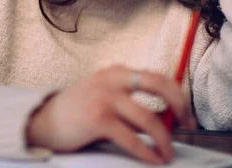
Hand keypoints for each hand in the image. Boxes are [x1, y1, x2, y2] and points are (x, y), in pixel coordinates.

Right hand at [26, 65, 195, 164]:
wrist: (43, 122)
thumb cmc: (78, 112)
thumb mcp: (105, 97)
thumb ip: (132, 104)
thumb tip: (167, 119)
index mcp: (117, 72)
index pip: (158, 77)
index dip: (178, 96)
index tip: (187, 115)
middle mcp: (113, 80)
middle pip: (160, 85)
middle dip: (179, 106)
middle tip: (187, 126)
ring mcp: (105, 98)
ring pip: (149, 119)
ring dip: (164, 140)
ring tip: (167, 153)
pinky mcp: (98, 119)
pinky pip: (132, 139)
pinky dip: (147, 152)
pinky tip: (153, 159)